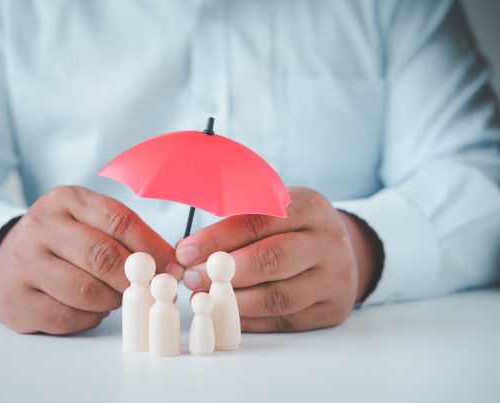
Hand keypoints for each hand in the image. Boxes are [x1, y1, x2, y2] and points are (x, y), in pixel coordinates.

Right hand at [0, 186, 182, 333]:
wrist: (5, 258)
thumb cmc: (62, 240)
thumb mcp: (89, 220)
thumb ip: (127, 235)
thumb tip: (170, 263)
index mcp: (66, 200)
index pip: (119, 221)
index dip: (152, 247)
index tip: (172, 266)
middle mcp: (40, 227)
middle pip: (103, 256)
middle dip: (135, 278)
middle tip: (152, 290)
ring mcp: (24, 264)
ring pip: (86, 291)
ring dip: (112, 300)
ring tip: (115, 296)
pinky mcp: (16, 301)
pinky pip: (68, 317)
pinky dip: (90, 318)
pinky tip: (91, 308)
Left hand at [176, 187, 382, 331]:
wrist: (342, 249)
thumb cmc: (294, 227)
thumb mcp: (274, 208)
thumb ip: (238, 221)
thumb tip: (189, 251)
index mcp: (309, 207)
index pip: (257, 222)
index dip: (217, 239)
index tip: (186, 252)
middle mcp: (327, 242)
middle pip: (271, 260)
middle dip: (224, 272)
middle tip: (192, 278)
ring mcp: (334, 279)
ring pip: (278, 297)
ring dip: (234, 301)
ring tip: (205, 297)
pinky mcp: (332, 310)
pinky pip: (284, 320)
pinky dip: (250, 320)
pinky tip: (227, 312)